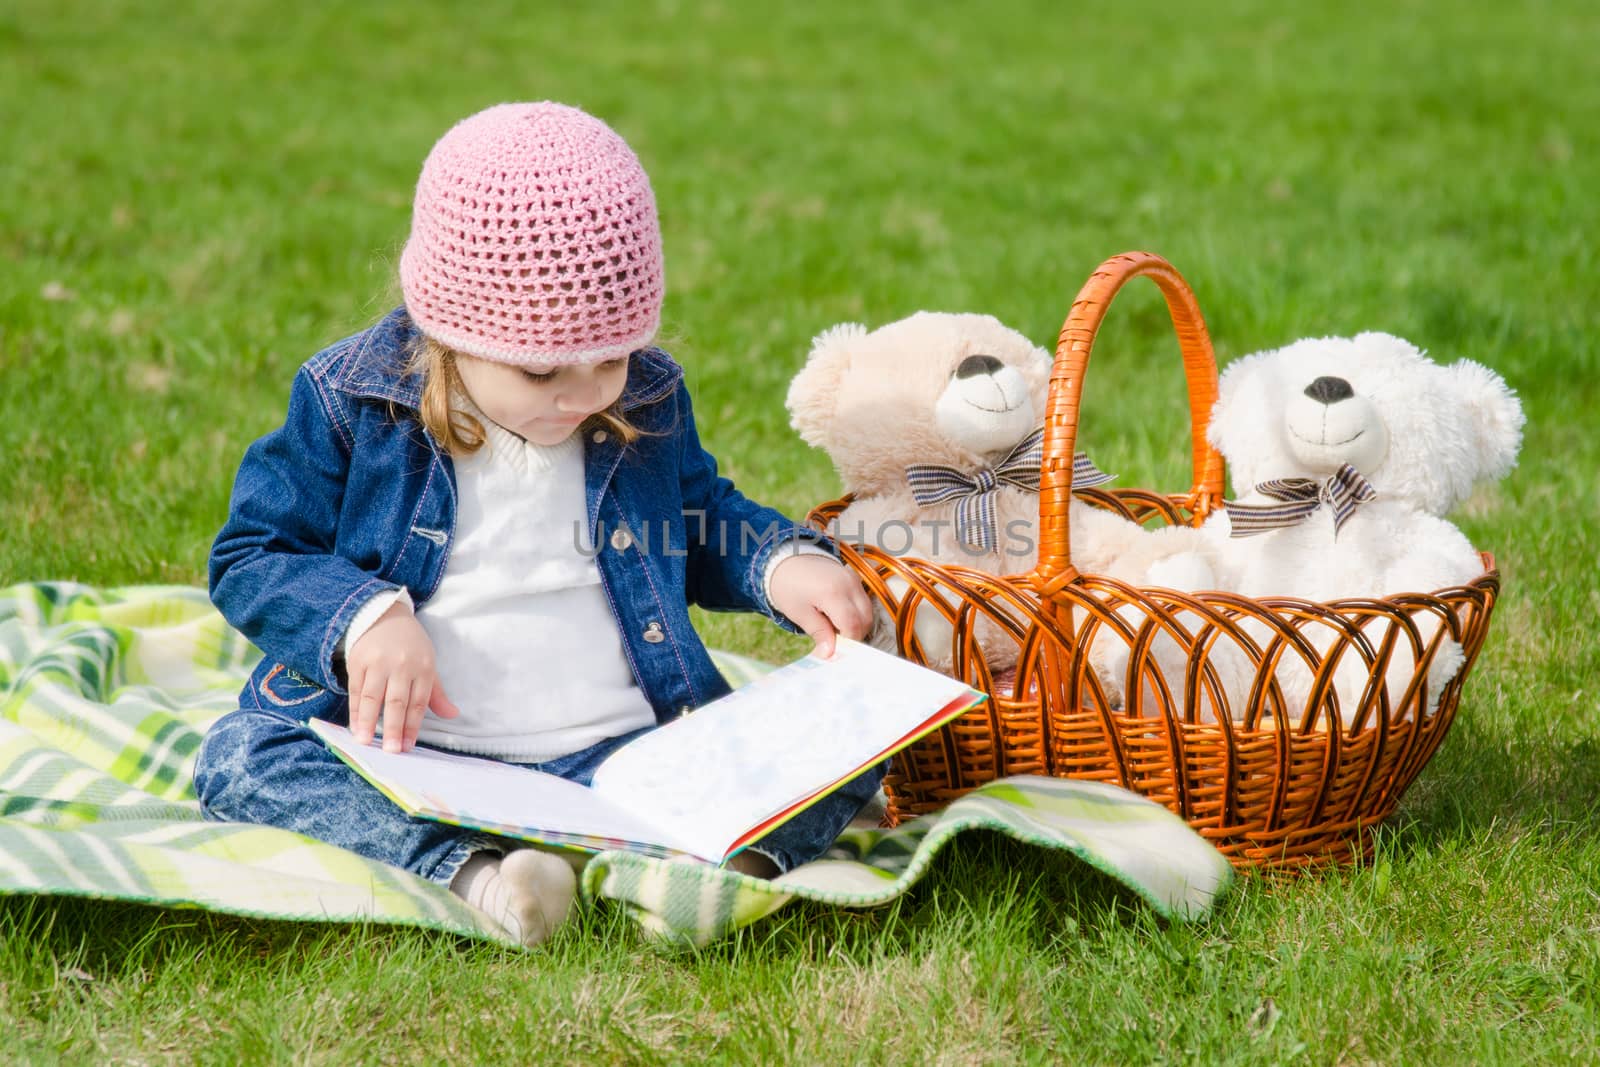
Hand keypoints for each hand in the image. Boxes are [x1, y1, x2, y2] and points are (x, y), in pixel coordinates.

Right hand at [346, 601, 458, 751]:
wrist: (384, 615)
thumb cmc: (410, 646)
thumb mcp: (428, 664)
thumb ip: (436, 693)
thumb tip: (452, 715)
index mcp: (423, 667)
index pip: (418, 702)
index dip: (413, 726)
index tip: (408, 747)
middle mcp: (401, 665)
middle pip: (396, 701)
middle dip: (394, 728)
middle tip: (391, 751)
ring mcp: (377, 662)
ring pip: (373, 697)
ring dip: (368, 721)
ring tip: (365, 742)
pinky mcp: (357, 661)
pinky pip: (356, 690)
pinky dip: (355, 710)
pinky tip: (355, 726)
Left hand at [767, 553, 872, 658]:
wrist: (786, 559)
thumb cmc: (788, 586)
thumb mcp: (799, 613)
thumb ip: (819, 633)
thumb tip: (829, 654)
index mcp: (832, 593)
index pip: (853, 626)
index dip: (847, 643)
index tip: (834, 651)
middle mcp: (849, 584)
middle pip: (865, 620)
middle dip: (854, 635)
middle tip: (833, 641)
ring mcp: (854, 579)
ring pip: (868, 611)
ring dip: (856, 625)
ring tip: (833, 626)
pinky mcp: (854, 577)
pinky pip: (863, 601)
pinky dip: (856, 613)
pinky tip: (836, 615)